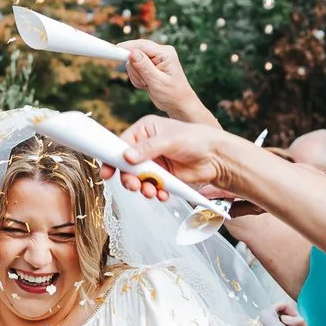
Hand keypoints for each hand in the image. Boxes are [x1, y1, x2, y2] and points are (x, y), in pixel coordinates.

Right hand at [116, 116, 240, 195]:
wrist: (217, 158)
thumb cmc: (197, 139)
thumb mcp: (170, 139)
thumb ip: (148, 148)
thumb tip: (127, 156)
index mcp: (145, 130)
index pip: (121, 144)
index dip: (113, 158)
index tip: (107, 172)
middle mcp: (147, 147)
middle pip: (127, 165)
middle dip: (129, 177)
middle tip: (134, 185)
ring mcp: (154, 163)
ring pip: (138, 179)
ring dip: (142, 187)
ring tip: (151, 191)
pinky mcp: (162, 177)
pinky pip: (151, 187)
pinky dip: (154, 193)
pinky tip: (161, 194)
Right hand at [122, 42, 215, 125]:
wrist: (178, 105)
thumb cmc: (173, 94)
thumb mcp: (157, 82)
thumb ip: (144, 67)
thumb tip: (132, 53)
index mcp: (165, 53)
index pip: (142, 45)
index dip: (127, 47)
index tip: (113, 51)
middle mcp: (160, 53)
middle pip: (135, 52)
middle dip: (135, 69)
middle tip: (144, 82)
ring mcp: (154, 59)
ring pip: (133, 62)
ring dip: (136, 76)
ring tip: (147, 85)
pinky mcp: (149, 66)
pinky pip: (134, 69)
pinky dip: (137, 79)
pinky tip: (147, 85)